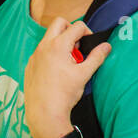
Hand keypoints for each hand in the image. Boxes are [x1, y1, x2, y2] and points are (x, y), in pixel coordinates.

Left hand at [23, 19, 111, 137]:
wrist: (44, 113)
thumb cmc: (64, 94)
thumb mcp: (84, 74)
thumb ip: (96, 57)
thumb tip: (106, 46)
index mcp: (58, 45)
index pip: (77, 26)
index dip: (87, 33)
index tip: (90, 45)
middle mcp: (44, 46)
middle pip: (59, 23)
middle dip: (71, 29)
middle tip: (78, 46)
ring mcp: (35, 55)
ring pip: (48, 37)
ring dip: (60, 42)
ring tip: (69, 61)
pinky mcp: (30, 65)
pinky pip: (41, 51)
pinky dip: (51, 53)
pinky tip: (57, 71)